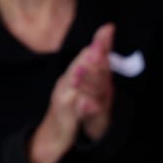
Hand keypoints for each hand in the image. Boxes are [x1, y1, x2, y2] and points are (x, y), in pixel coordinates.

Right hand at [29, 24, 116, 162]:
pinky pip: (75, 113)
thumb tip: (103, 39)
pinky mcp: (66, 119)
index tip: (109, 28)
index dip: (98, 43)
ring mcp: (64, 101)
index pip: (86, 55)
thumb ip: (94, 65)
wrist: (53, 134)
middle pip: (80, 68)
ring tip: (91, 64)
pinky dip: (82, 108)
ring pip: (76, 88)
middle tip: (100, 43)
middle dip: (92, 56)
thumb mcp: (83, 85)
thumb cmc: (70, 107)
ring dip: (84, 76)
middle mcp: (66, 85)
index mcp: (72, 75)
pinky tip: (88, 103)